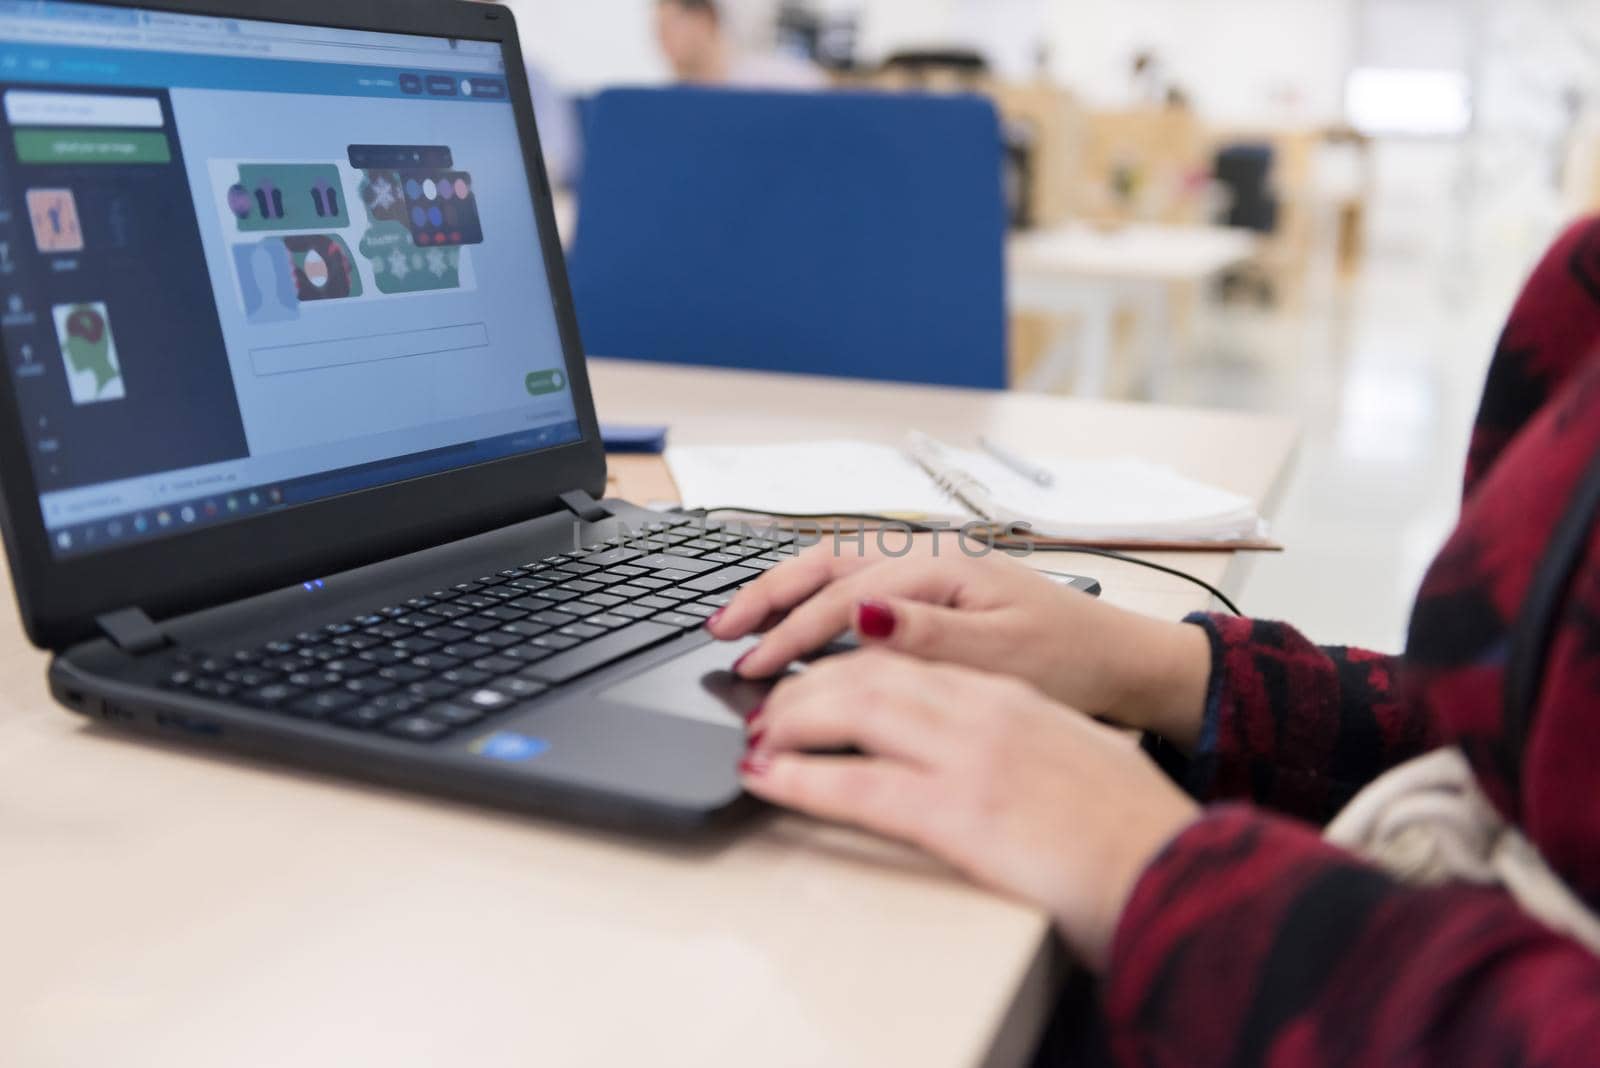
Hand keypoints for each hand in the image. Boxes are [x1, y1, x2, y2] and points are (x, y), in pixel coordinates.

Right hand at [709, 540, 1212, 748]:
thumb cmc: (1071, 661)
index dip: (790, 635)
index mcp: (943, 568)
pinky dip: (817, 592)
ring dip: (785, 589)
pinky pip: (859, 579)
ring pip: (838, 565)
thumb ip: (928, 635)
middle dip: (768, 597)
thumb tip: (861, 613)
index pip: (844, 599)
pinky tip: (797, 611)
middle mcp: (930, 557)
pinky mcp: (934, 589)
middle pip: (828, 565)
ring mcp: (930, 568)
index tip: (749, 669)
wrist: (1122, 663)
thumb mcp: (1002, 656)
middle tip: (718, 632)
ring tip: (739, 618)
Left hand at [740, 649, 1200, 969]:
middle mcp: (986, 708)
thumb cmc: (1127, 826)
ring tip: (756, 737)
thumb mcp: (1065, 754)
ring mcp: (972, 754)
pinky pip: (857, 781)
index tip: (808, 678)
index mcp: (1008, 695)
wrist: (1182, 871)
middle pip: (868, 671)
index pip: (905, 655)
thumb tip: (969, 743)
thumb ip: (1009, 734)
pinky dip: (800, 776)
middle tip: (765, 708)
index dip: (843, 663)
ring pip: (853, 708)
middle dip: (802, 684)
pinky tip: (768, 779)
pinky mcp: (960, 810)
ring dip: (790, 719)